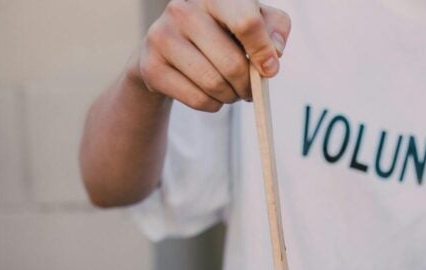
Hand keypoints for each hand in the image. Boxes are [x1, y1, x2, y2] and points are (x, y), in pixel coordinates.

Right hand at [130, 0, 291, 110]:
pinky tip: (210, 94)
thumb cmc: (220, 34)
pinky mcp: (151, 67)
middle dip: (248, 84)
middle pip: (232, 63)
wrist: (168, 51)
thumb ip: (273, 29)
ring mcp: (162, 37)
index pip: (247, 22)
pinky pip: (198, 99)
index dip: (263, 51)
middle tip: (250, 88)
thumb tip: (274, 53)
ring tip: (231, 90)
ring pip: (214, 84)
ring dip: (231, 96)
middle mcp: (183, 10)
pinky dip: (213, 104)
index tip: (270, 69)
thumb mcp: (252, 21)